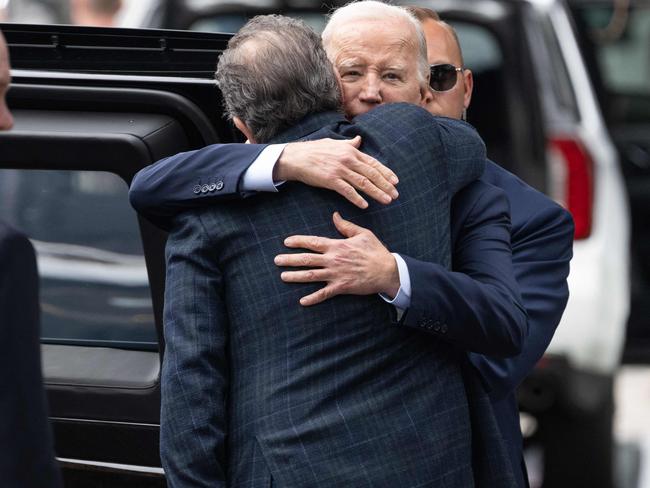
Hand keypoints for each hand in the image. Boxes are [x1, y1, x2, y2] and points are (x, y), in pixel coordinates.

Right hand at [274, 136, 398, 208]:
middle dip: (385, 185)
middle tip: (395, 194)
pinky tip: (365, 205)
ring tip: (387, 200)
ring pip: (363, 183)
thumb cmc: (314, 150)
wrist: (296, 157)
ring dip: (376, 192)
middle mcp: (348, 159)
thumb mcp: (334, 143)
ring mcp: (340, 170)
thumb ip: (349, 144)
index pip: (373, 163)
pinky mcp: (331, 180)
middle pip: (371, 174)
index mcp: (350, 151)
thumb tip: (359, 140)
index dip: (386, 172)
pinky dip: (357, 198)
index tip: (395, 181)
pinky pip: (347, 191)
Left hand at [274, 212, 399, 305]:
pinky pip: (324, 294)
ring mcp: (336, 275)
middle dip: (290, 259)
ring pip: (311, 276)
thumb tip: (334, 215)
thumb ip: (346, 226)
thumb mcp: (362, 234)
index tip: (286, 242)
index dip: (298, 241)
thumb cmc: (376, 251)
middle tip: (276, 260)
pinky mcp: (341, 287)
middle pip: (306, 259)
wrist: (387, 271)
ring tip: (282, 276)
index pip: (313, 242)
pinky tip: (302, 301)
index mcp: (337, 246)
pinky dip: (313, 298)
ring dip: (295, 276)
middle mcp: (333, 260)